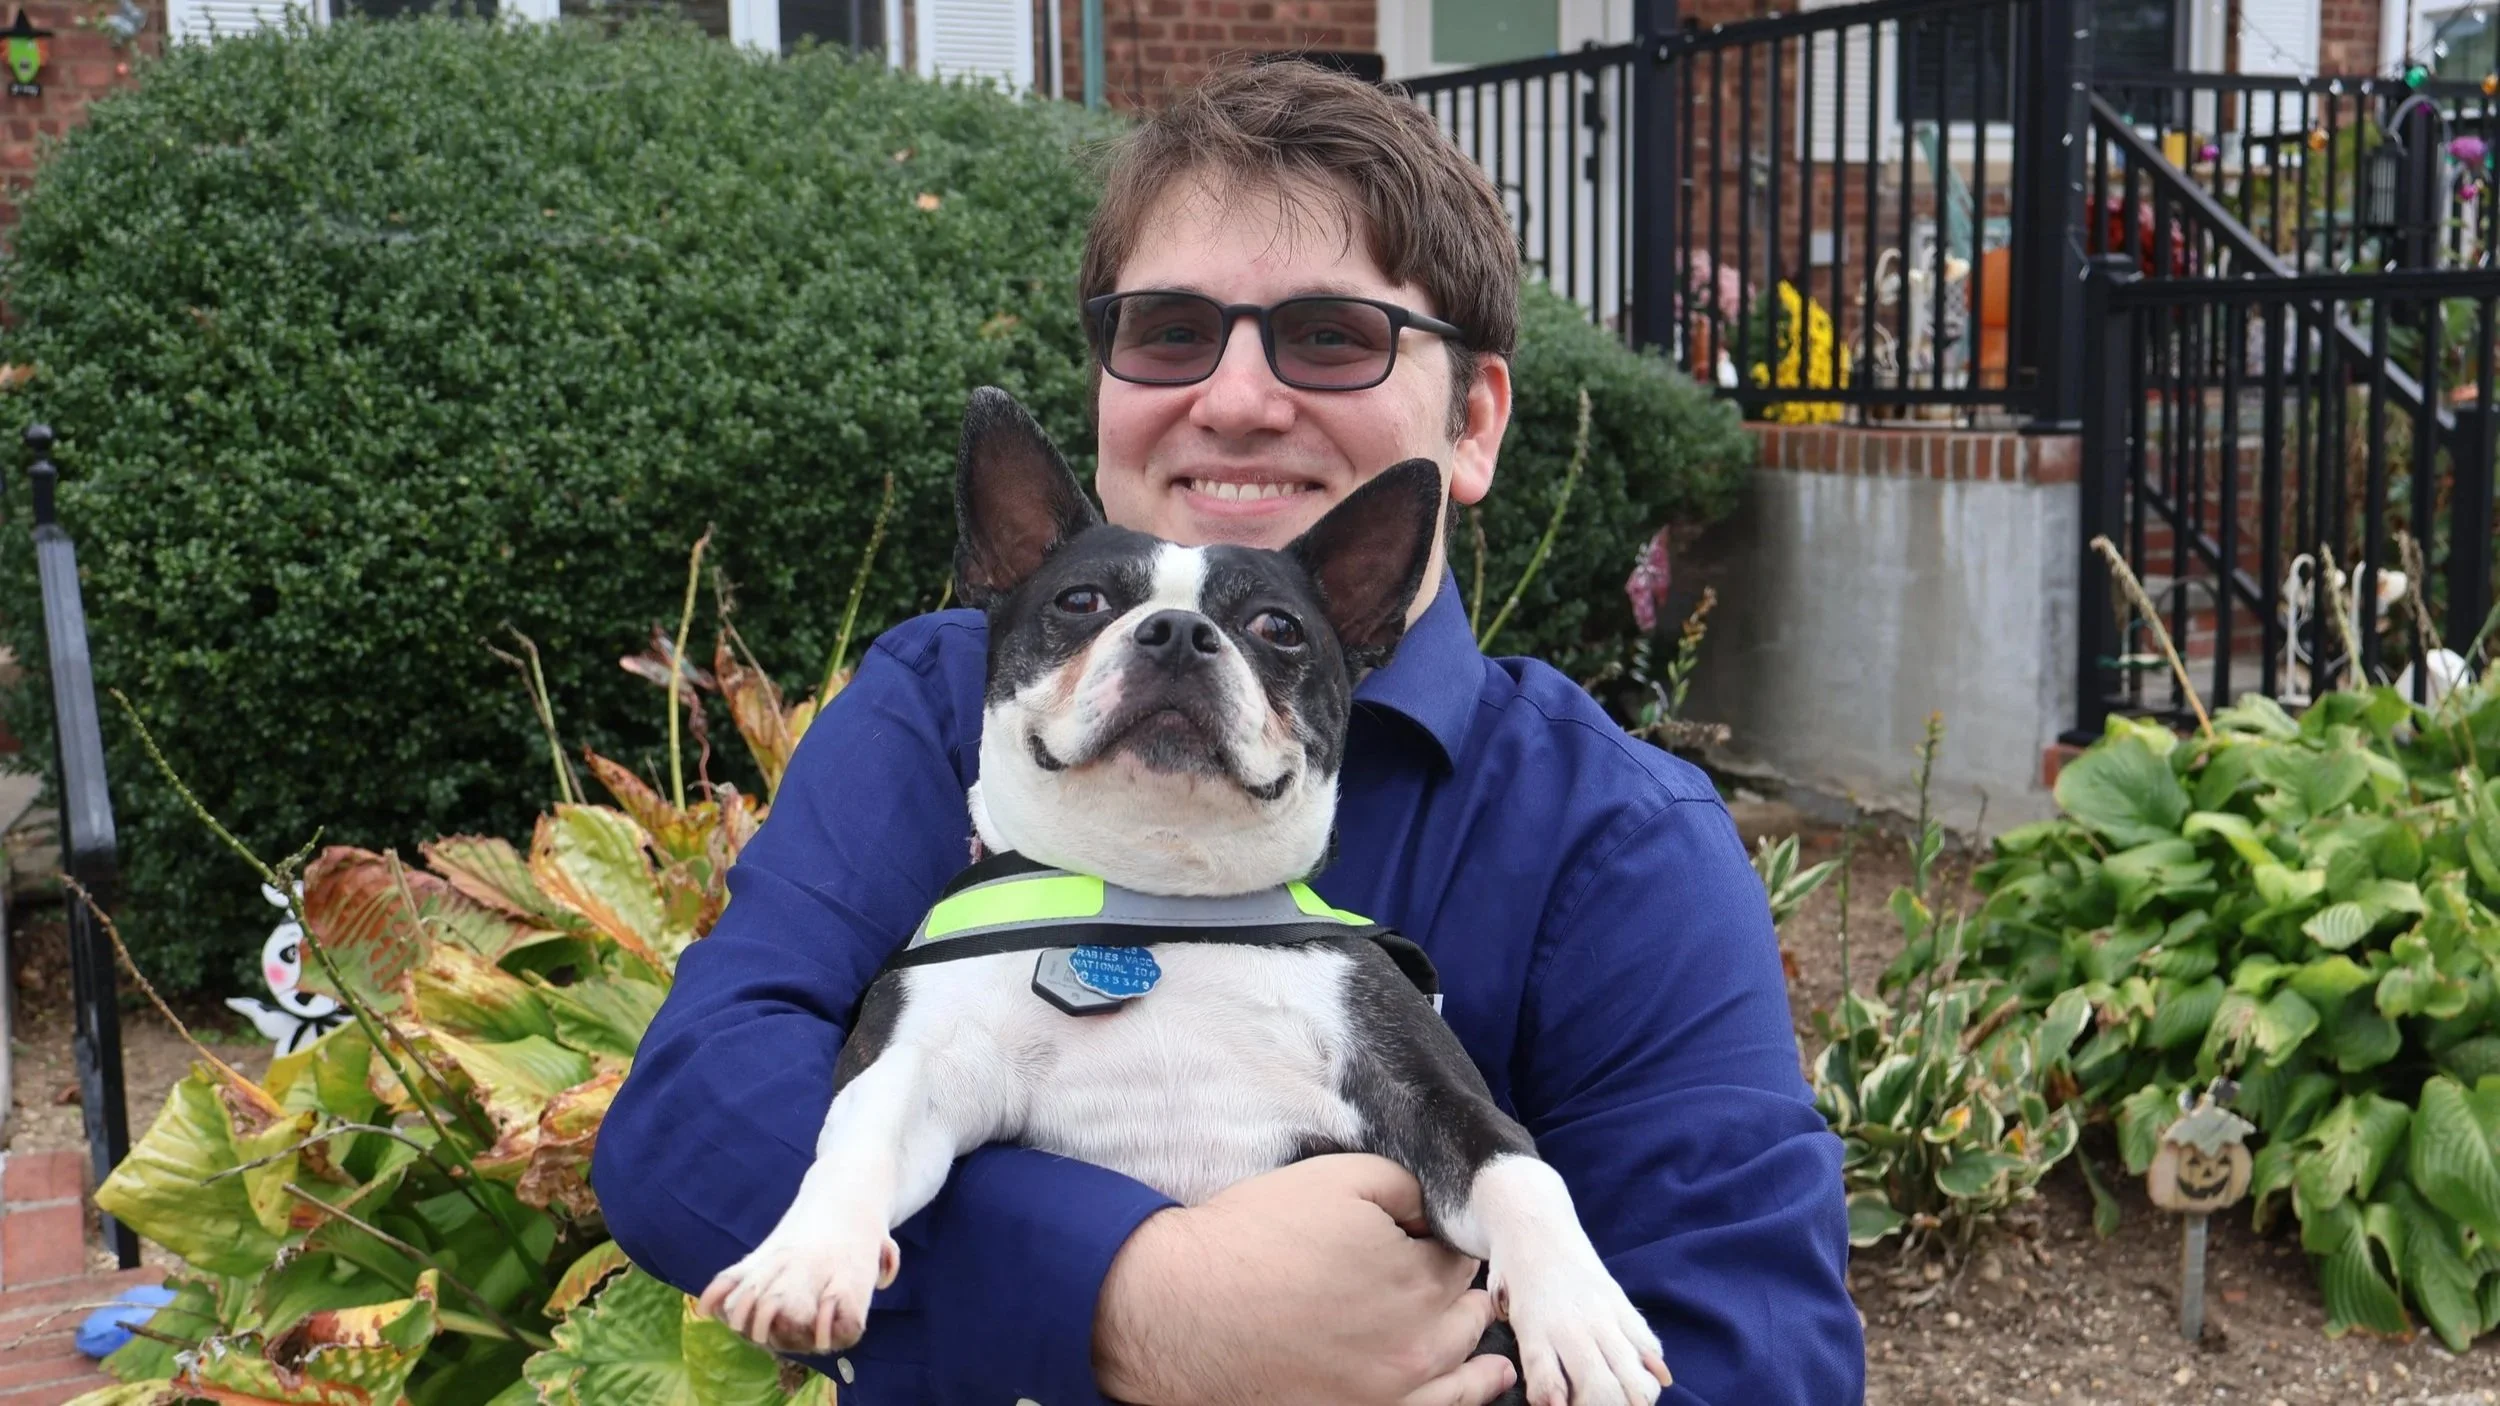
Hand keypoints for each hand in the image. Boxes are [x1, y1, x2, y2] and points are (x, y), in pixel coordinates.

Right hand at [1093, 1154, 1518, 1405]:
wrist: (1183, 1309)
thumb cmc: (1253, 1238)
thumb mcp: (1336, 1179)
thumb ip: (1405, 1188)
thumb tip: (1436, 1211)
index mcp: (1418, 1276)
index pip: (1461, 1256)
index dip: (1444, 1241)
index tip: (1428, 1238)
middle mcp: (1418, 1341)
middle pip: (1469, 1313)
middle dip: (1462, 1290)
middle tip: (1443, 1276)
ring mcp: (1393, 1392)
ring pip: (1463, 1367)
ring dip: (1475, 1343)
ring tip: (1489, 1334)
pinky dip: (1466, 1394)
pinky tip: (1484, 1381)